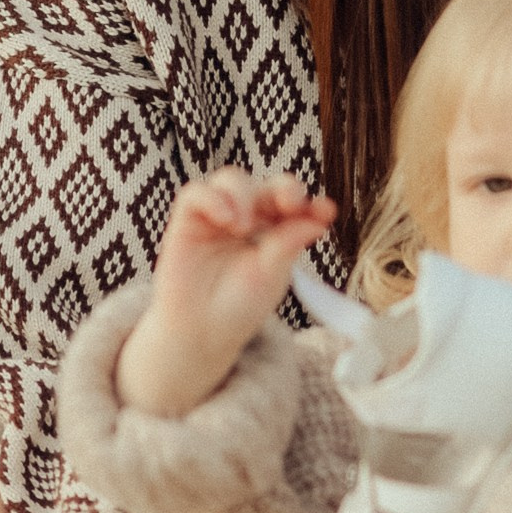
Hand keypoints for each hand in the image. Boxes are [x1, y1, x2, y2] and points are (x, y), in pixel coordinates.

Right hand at [117, 170, 334, 420]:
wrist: (201, 333)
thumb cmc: (239, 306)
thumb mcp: (270, 275)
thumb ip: (287, 243)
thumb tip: (319, 219)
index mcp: (274, 230)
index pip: (292, 205)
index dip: (308, 202)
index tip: (325, 211)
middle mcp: (247, 217)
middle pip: (266, 185)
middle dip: (282, 188)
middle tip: (290, 203)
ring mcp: (217, 216)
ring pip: (231, 179)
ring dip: (243, 195)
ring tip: (244, 226)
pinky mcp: (187, 221)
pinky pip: (196, 194)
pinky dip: (212, 199)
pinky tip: (225, 220)